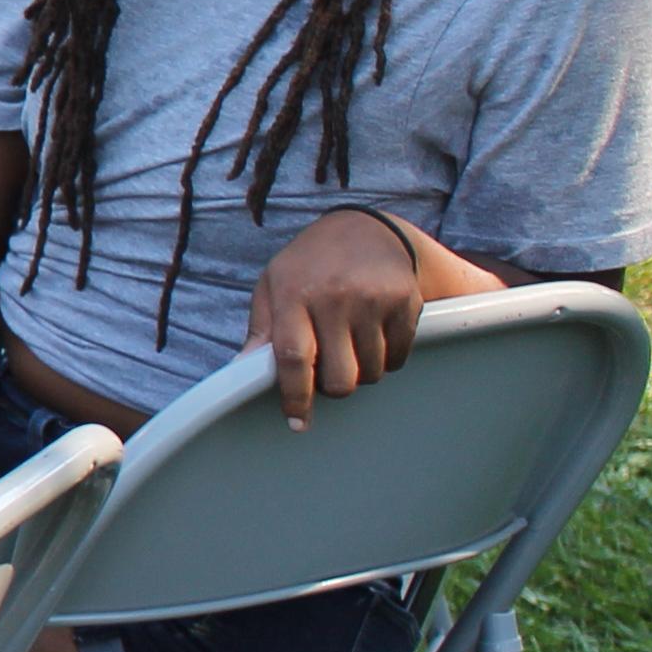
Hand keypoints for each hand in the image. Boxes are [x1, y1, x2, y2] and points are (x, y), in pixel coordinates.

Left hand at [247, 210, 424, 429]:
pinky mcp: (407, 301)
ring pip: (371, 372)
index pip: (294, 358)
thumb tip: (244, 370)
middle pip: (339, 377)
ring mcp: (374, 299)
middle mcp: (335, 297)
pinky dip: (387, 359)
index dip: (295, 397)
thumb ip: (261, 330)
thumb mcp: (273, 285)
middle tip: (327, 372)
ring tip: (349, 344)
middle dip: (332, 388)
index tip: (297, 422)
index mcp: (293, 293)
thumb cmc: (308, 265)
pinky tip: (373, 334)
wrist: (364, 229)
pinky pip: (398, 358)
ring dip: (360, 372)